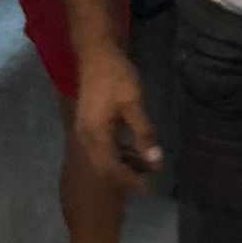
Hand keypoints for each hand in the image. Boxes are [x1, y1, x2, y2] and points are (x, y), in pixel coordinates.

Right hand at [74, 45, 161, 192]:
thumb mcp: (133, 103)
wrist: (96, 55)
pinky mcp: (90, 125)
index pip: (111, 169)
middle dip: (127, 177)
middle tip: (150, 180)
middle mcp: (86, 137)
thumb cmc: (116, 76)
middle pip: (105, 168)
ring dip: (124, 165)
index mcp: (95, 135)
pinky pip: (103, 148)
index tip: (149, 188)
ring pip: (103, 159)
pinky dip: (119, 153)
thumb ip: (143, 133)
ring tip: (147, 167)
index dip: (130, 181)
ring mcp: (86, 131)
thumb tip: (155, 160)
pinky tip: (136, 152)